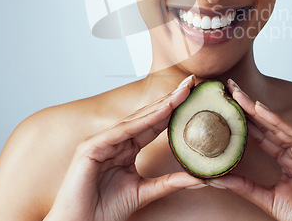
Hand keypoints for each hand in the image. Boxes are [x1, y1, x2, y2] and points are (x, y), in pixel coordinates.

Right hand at [44, 75, 203, 220]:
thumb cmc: (103, 211)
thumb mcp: (145, 192)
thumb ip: (170, 183)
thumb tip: (199, 178)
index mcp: (126, 148)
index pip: (154, 124)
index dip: (173, 110)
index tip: (193, 97)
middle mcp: (115, 140)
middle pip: (148, 116)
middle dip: (170, 99)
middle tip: (191, 82)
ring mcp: (102, 141)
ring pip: (137, 119)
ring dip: (161, 104)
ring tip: (182, 91)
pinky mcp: (92, 147)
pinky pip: (123, 131)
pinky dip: (144, 120)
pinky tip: (163, 109)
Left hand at [207, 79, 291, 220]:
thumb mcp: (268, 198)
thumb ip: (245, 186)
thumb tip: (217, 177)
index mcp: (287, 158)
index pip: (261, 134)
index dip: (244, 119)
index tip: (225, 105)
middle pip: (268, 124)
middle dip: (248, 106)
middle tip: (229, 87)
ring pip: (280, 125)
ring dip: (258, 108)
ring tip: (238, 95)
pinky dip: (278, 121)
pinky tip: (260, 109)